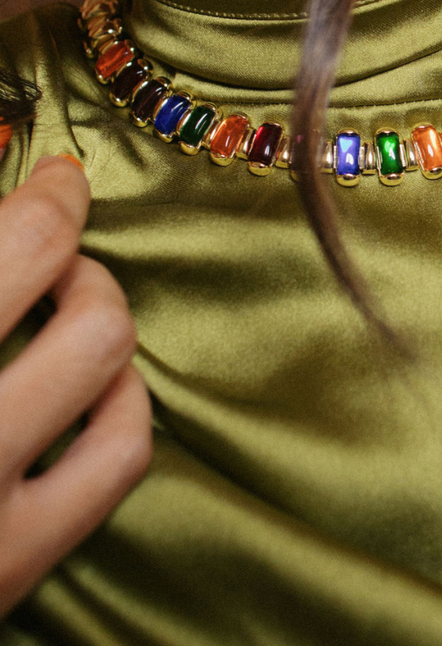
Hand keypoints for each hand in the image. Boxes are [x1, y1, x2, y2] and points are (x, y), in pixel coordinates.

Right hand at [0, 156, 150, 615]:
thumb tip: (12, 209)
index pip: (20, 243)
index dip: (51, 198)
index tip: (60, 180)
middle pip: (68, 290)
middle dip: (71, 249)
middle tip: (51, 247)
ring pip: (104, 360)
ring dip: (100, 311)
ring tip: (72, 305)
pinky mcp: (12, 564)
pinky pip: (119, 457)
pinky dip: (126, 401)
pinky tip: (100, 388)